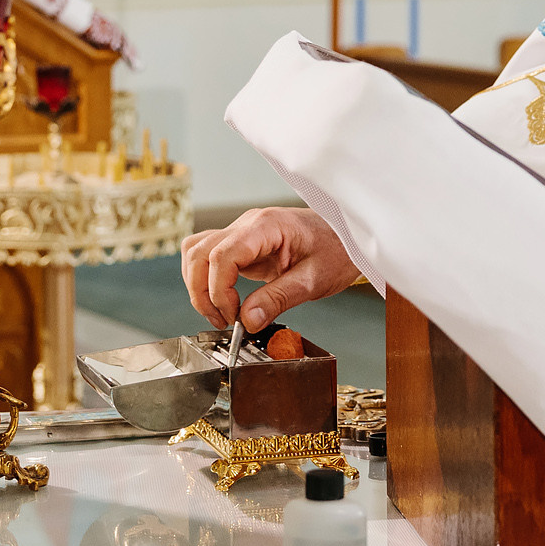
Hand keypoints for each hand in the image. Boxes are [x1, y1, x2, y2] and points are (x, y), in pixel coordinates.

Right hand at [181, 208, 359, 329]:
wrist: (348, 237)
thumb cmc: (337, 251)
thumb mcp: (314, 280)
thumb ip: (279, 299)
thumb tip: (247, 321)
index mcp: (266, 226)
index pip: (221, 255)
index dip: (219, 290)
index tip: (232, 316)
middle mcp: (248, 224)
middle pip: (199, 252)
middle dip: (202, 292)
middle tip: (223, 320)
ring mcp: (242, 231)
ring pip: (196, 251)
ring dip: (199, 285)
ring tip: (221, 313)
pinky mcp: (242, 242)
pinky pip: (208, 254)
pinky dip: (206, 278)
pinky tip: (224, 299)